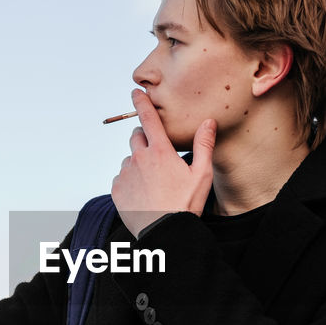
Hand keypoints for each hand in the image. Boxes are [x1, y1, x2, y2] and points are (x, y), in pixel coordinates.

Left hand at [111, 88, 215, 237]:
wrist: (165, 232)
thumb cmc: (185, 204)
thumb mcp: (202, 174)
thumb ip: (204, 145)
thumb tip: (208, 122)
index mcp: (160, 151)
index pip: (148, 118)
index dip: (141, 102)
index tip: (136, 92)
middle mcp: (139, 158)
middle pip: (135, 137)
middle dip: (143, 139)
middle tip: (157, 156)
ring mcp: (126, 173)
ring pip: (129, 159)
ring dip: (138, 164)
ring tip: (152, 183)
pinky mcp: (117, 189)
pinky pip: (121, 178)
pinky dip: (130, 181)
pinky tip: (143, 194)